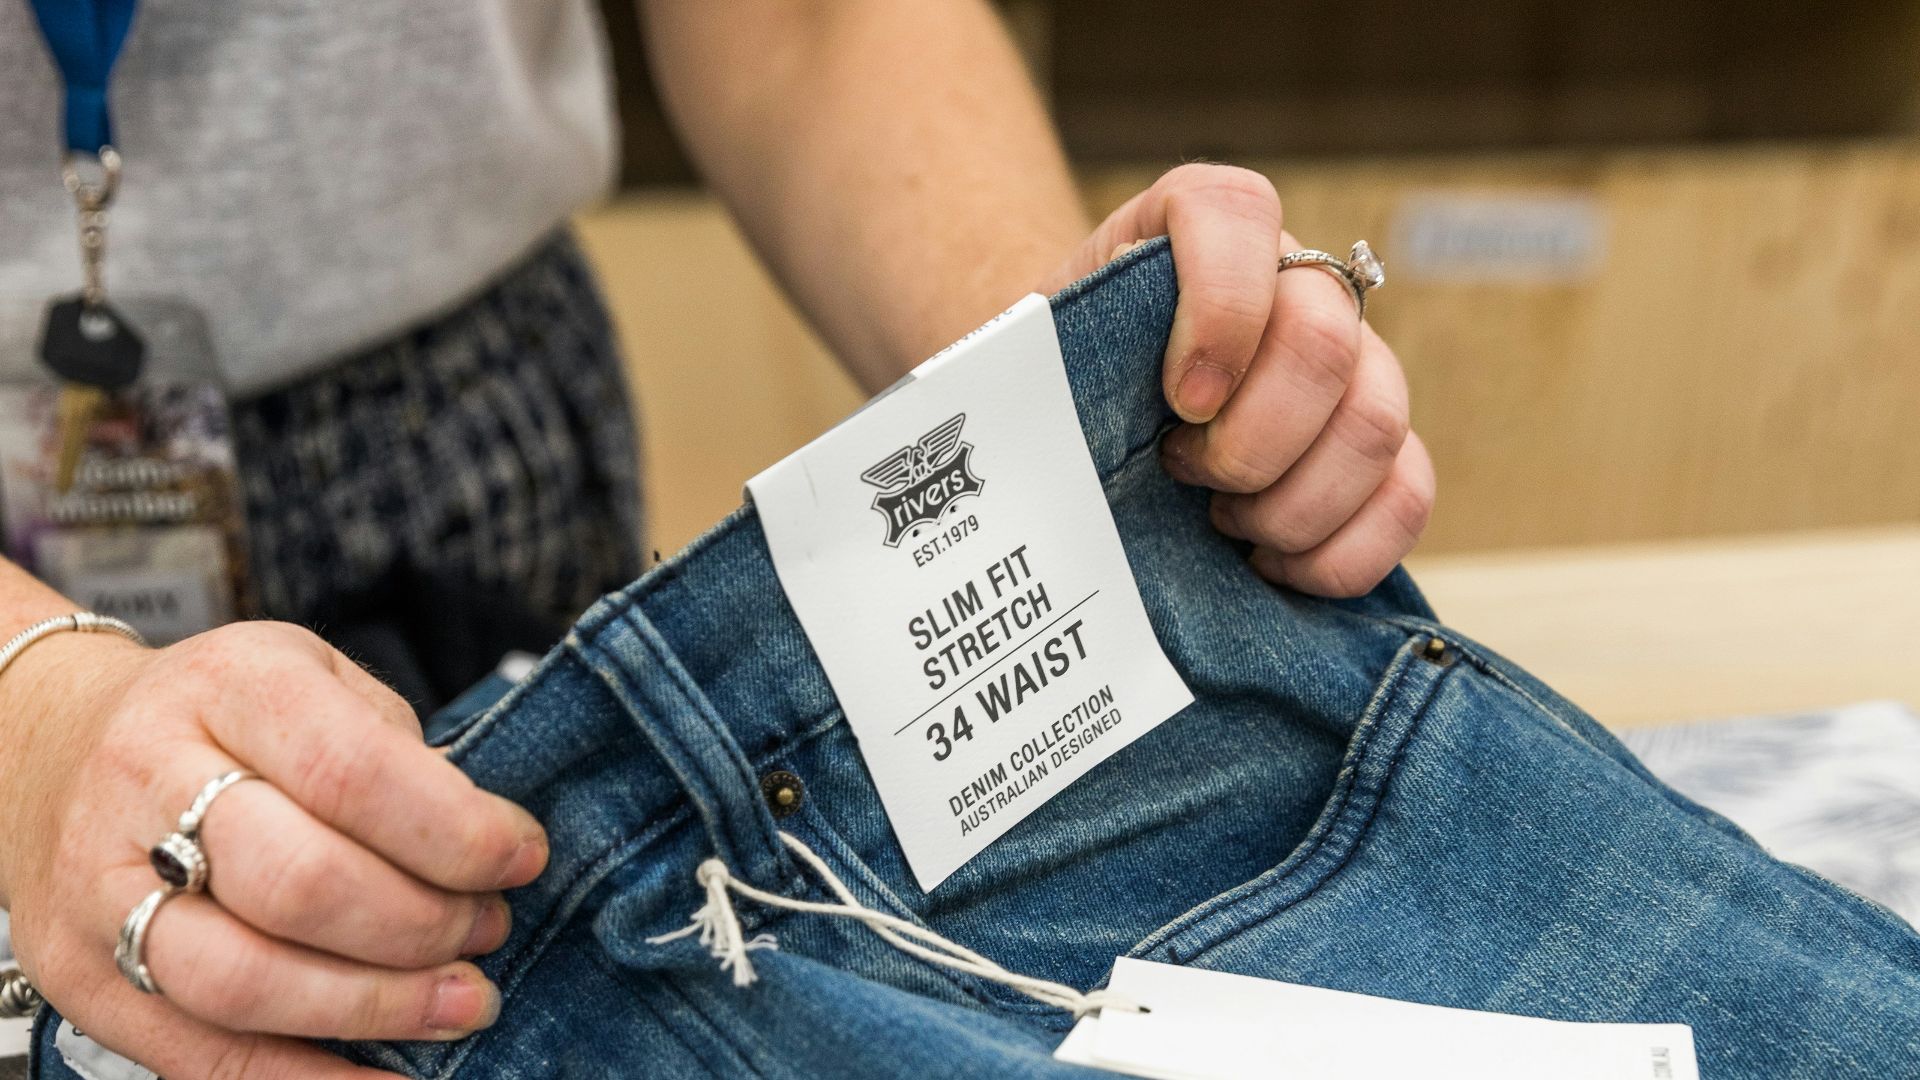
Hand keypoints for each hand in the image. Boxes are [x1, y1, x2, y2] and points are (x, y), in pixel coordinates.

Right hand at [0, 622, 548, 1078]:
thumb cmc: (224, 718)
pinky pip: (204, 1058)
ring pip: (247, 980)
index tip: (520, 858)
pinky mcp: (84, 980)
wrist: (57, 746)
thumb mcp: (317, 680)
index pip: (350, 771)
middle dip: (423, 925)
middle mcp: (147, 780)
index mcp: (228, 687)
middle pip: (301, 883)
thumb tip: (487, 850)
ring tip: (458, 1001)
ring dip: (377, 1007)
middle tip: (487, 930)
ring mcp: (100, 888)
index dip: (454, 831)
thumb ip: (397, 754)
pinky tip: (391, 1078)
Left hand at [1043, 164, 1435, 596]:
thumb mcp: (1028, 358)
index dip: (1221, 309)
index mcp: (1199, 229)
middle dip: (1252, 438)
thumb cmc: (1056, 385)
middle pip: (1325, 338)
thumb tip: (1063, 413)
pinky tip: (1269, 563)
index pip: (1234, 213)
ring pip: (1376, 425)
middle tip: (1183, 473)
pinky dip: (1339, 553)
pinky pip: (1406, 498)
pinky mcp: (1379, 449)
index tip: (1179, 399)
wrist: (1085, 425)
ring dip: (1291, 504)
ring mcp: (1351, 363)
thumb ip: (1046, 352)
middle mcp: (1293, 281)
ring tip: (1221, 522)